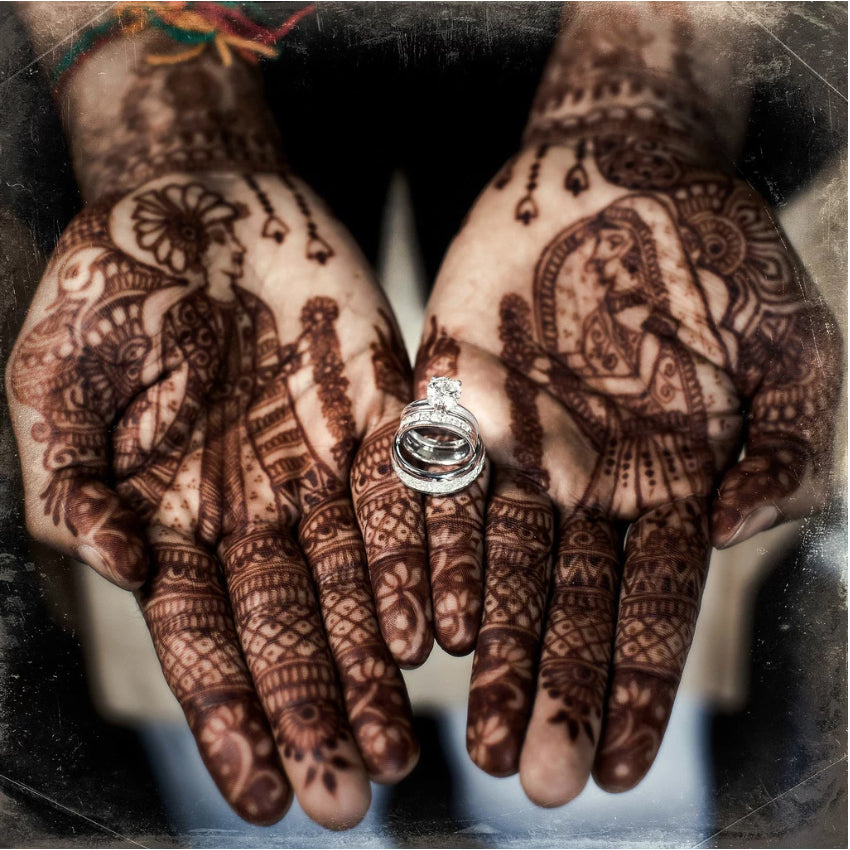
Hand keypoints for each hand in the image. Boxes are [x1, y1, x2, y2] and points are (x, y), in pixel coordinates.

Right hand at [7, 170, 430, 826]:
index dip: (232, 716)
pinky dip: (421, 560)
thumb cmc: (112, 284)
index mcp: (173, 513)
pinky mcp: (383, 414)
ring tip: (405, 740)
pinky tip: (439, 625)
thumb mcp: (55, 378)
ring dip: (377, 661)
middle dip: (319, 711)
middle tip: (355, 793)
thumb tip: (112, 566)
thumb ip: (73, 478)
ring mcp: (322, 467)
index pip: (205, 638)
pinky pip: (409, 497)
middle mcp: (255, 507)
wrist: (198, 200)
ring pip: (357, 582)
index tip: (266, 794)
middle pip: (292, 627)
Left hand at [415, 135, 840, 803]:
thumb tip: (732, 533)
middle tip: (538, 777)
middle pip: (567, 602)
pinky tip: (429, 619)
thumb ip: (780, 447)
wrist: (625, 164)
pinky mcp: (454, 396)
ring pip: (496, 562)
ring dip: (491, 646)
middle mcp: (586, 480)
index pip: (649, 604)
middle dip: (553, 689)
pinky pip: (439, 483)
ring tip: (480, 732)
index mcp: (666, 480)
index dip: (633, 684)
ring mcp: (516, 443)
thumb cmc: (718, 253)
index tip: (616, 765)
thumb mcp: (790, 348)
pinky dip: (435, 550)